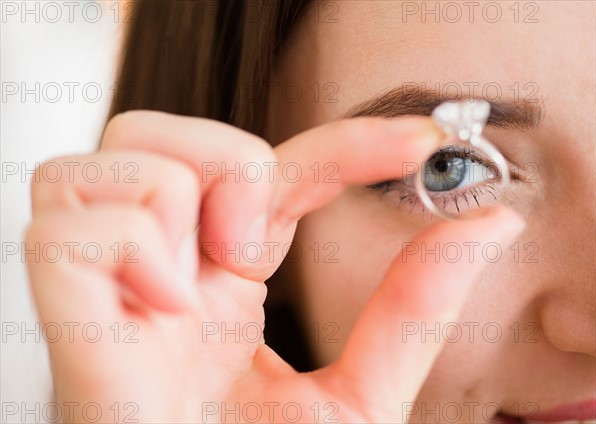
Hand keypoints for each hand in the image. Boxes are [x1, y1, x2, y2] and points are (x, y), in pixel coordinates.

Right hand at [26, 111, 524, 422]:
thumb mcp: (356, 394)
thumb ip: (413, 308)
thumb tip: (489, 226)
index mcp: (223, 281)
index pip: (277, 170)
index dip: (347, 143)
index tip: (422, 142)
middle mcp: (166, 265)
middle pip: (169, 130)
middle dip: (234, 166)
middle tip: (254, 252)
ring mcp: (110, 281)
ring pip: (121, 149)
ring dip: (180, 198)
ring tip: (198, 292)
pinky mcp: (65, 310)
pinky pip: (70, 225)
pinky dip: (130, 253)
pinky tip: (157, 317)